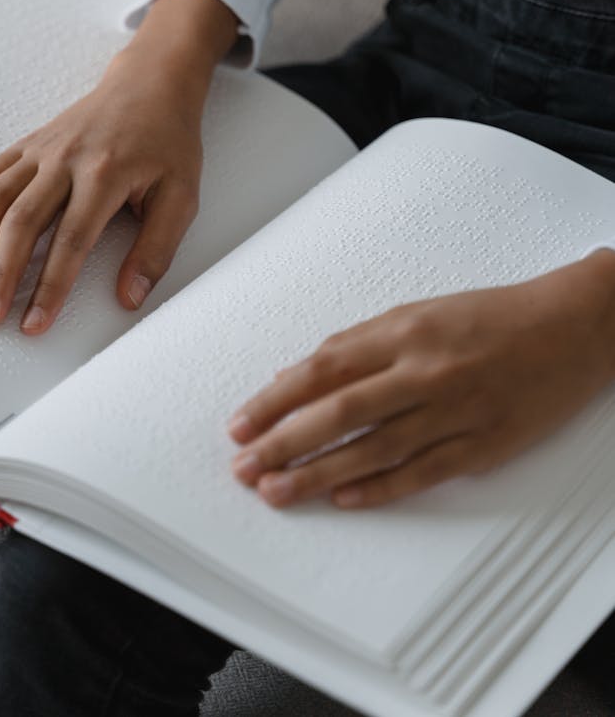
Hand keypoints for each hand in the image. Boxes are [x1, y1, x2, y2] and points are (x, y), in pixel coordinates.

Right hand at [0, 0, 237, 333]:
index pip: (72, 241)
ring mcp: (42, 150)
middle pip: (23, 223)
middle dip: (1, 275)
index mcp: (106, 174)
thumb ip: (157, 248)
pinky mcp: (29, 144)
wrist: (151, 84)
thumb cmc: (168, 142)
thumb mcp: (182, 195)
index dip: (50, 286)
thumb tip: (129, 297)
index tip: (35, 323)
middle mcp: (66, 160)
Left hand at [229, 252, 614, 509]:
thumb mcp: (419, 312)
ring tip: (278, 492)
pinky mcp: (484, 444)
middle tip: (244, 467)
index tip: (242, 423)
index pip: (323, 368)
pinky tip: (345, 500)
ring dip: (320, 474)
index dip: (276, 400)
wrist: (571, 327)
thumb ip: (359, 344)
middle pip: (340, 412)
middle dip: (284, 442)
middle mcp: (425, 370)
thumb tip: (299, 375)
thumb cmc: (490, 316)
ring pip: (375, 448)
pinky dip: (382, 488)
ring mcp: (456, 410)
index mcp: (404, 331)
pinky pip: (424, 471)